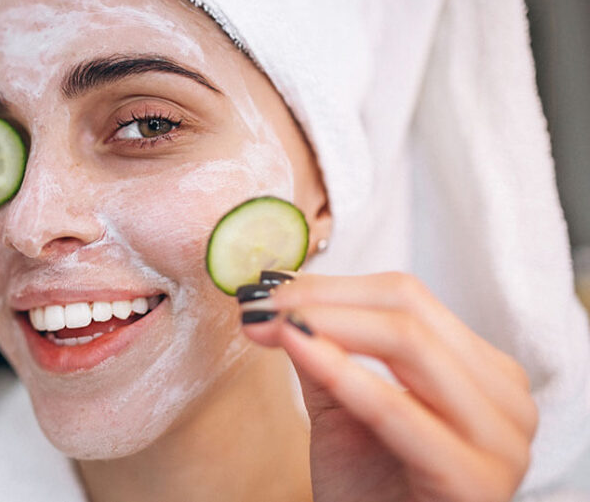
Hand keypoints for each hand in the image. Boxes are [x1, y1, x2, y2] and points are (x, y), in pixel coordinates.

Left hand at [241, 272, 536, 501]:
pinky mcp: (474, 481)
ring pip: (409, 345)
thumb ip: (325, 349)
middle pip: (409, 313)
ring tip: (270, 326)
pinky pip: (398, 409)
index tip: (267, 291)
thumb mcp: (344, 406)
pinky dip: (343, 372)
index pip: (407, 298)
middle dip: (323, 302)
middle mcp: (507, 401)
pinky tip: (297, 348)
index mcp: (484, 374)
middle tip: (260, 306)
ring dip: (326, 327)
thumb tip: (280, 296)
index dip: (331, 287)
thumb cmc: (368, 490)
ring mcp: (501, 442)